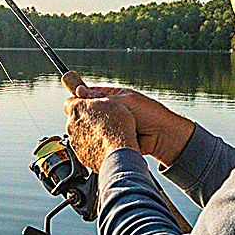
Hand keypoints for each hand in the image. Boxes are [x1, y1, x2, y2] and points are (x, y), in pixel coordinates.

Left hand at [63, 89, 139, 171]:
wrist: (119, 153)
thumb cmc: (117, 125)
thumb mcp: (110, 100)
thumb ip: (94, 95)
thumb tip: (81, 90)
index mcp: (77, 109)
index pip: (69, 102)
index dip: (79, 103)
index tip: (88, 105)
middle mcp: (71, 125)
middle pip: (75, 120)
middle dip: (86, 119)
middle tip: (102, 120)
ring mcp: (75, 142)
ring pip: (80, 135)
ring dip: (89, 134)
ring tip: (106, 135)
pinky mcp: (81, 156)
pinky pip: (85, 149)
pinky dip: (93, 147)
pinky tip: (105, 146)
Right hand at [64, 86, 194, 168]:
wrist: (162, 137)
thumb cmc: (149, 114)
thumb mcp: (125, 99)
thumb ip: (101, 96)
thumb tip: (79, 91)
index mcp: (110, 99)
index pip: (86, 96)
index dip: (78, 99)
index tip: (72, 102)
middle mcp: (106, 114)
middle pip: (83, 114)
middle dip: (84, 117)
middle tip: (87, 120)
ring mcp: (106, 129)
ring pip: (87, 130)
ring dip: (90, 130)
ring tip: (100, 130)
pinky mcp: (108, 143)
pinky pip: (94, 143)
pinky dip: (96, 142)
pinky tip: (101, 141)